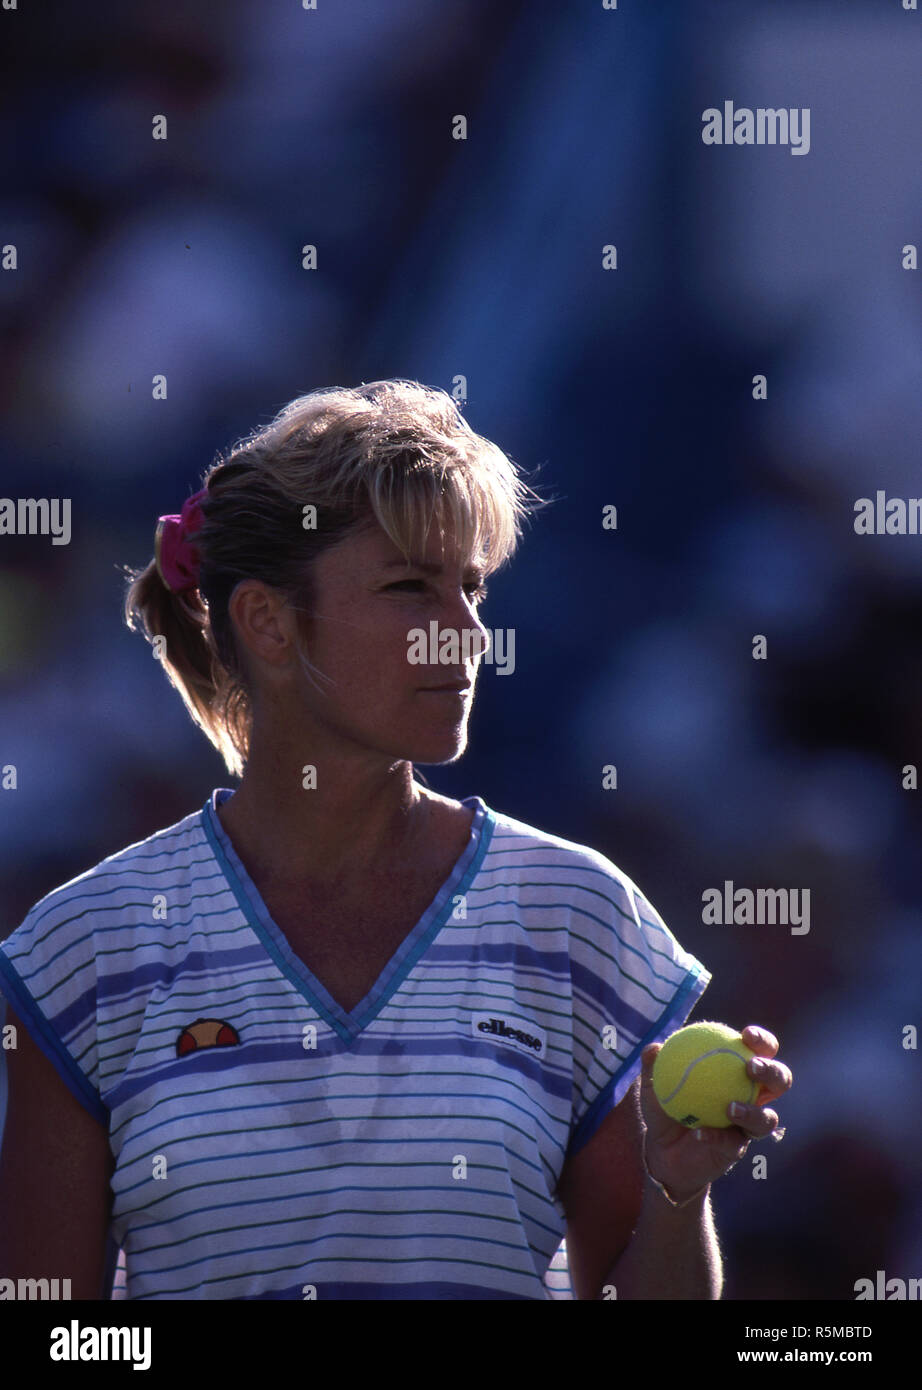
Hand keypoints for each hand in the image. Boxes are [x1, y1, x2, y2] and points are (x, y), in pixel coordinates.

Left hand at [639, 1024, 792, 1204]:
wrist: (662, 1148)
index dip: (762, 1041)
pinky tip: (699, 1133)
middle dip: (772, 1071)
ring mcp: (748, 1126)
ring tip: (730, 1107)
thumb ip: (654, 1065)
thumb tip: (654, 1048)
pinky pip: (732, 1143)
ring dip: (752, 1111)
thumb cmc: (666, 1105)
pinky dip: (715, 1137)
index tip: (746, 1034)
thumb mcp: (655, 1083)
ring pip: (767, 1119)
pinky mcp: (737, 1150)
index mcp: (739, 1072)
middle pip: (780, 1081)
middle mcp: (753, 1097)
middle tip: (750, 1067)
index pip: (761, 1051)